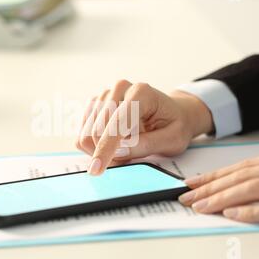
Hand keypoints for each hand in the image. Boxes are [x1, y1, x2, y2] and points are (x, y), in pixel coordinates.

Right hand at [75, 80, 213, 174]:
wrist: (174, 113)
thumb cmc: (175, 126)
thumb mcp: (172, 140)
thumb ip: (146, 145)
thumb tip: (118, 151)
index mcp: (142, 93)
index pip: (116, 124)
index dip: (105, 149)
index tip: (96, 170)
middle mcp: (120, 88)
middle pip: (97, 129)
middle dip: (106, 152)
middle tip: (126, 159)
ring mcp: (106, 94)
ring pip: (86, 132)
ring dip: (101, 149)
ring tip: (125, 147)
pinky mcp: (97, 104)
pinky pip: (83, 131)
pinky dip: (95, 144)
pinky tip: (114, 142)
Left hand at [179, 145, 258, 223]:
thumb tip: (245, 184)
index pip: (246, 166)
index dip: (216, 174)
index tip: (194, 182)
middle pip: (244, 175)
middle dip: (211, 186)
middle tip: (188, 196)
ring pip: (254, 188)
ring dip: (222, 197)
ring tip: (201, 206)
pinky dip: (251, 211)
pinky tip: (231, 214)